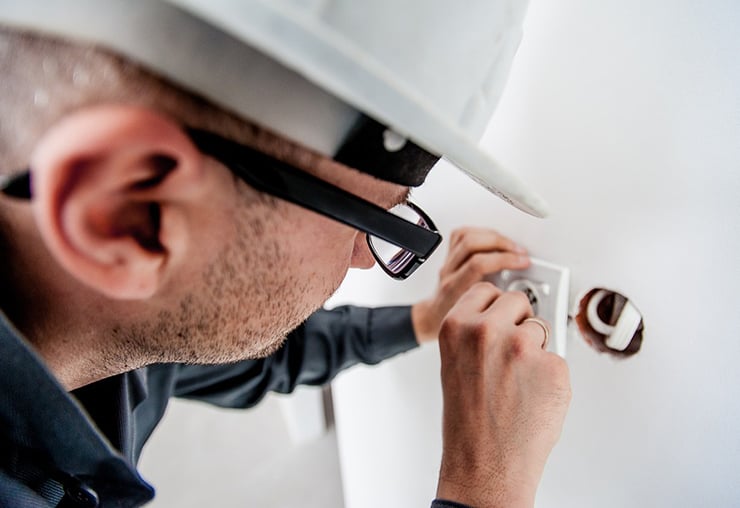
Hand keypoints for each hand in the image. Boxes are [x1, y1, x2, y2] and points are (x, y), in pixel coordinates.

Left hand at [412, 227, 529, 342]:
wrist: (435, 318)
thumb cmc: (456, 323)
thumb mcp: (480, 321)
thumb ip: (499, 308)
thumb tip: (528, 298)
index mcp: (455, 289)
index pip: (478, 264)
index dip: (505, 259)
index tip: (523, 263)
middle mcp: (449, 272)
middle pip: (472, 244)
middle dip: (501, 244)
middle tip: (520, 253)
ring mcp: (447, 262)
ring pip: (466, 236)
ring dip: (493, 236)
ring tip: (510, 245)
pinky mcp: (449, 254)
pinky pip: (461, 234)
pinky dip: (481, 232)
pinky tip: (493, 239)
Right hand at [436, 283, 570, 506]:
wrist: (485, 466)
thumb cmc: (468, 421)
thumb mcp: (455, 363)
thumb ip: (474, 333)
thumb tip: (505, 318)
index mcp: (457, 326)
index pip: (487, 290)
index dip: (496, 307)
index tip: (500, 316)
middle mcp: (487, 330)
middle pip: (517, 301)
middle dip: (519, 322)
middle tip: (511, 353)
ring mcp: (522, 347)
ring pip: (542, 328)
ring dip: (536, 348)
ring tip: (519, 381)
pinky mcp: (553, 366)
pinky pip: (558, 358)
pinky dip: (551, 376)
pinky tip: (533, 396)